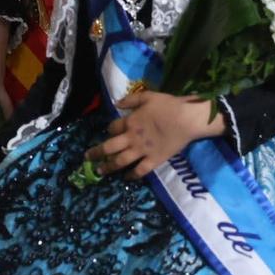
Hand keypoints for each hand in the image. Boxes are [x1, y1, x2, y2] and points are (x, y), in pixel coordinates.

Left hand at [88, 90, 222, 179]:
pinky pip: (140, 170)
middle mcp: (132, 138)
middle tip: (87, 158)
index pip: (112, 128)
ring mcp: (142, 151)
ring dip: (108, 167)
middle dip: (96, 153)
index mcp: (130, 122)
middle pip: (109, 147)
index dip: (109, 130)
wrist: (186, 119)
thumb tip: (116, 104)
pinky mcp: (154, 160)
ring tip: (100, 171)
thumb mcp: (147, 96)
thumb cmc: (168, 105)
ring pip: (120, 161)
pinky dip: (132, 176)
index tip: (109, 132)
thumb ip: (130, 100)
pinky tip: (126, 178)